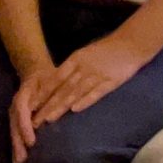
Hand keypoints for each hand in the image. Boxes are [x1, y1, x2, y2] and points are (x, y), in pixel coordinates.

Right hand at [10, 65, 57, 162]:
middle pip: (15, 127)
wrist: (35, 72)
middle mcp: (16, 107)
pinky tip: (19, 162)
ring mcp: (15, 115)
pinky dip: (17, 148)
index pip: (21, 112)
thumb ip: (52, 90)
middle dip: (18, 144)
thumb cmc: (47, 77)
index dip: (26, 127)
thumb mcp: (50, 78)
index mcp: (23, 96)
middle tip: (23, 161)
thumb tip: (55, 107)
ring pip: (14, 133)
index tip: (32, 142)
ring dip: (16, 150)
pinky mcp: (17, 120)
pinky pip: (16, 135)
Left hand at [27, 34, 146, 131]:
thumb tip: (56, 81)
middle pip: (63, 89)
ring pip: (75, 93)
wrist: (131, 43)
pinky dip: (85, 101)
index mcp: (76, 59)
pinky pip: (96, 93)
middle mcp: (84, 68)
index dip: (43, 92)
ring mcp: (97, 75)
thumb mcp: (86, 53)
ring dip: (62, 106)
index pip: (56, 78)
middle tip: (36, 119)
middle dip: (48, 105)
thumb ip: (72, 67)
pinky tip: (75, 110)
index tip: (32, 104)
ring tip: (49, 119)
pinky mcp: (110, 82)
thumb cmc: (107, 49)